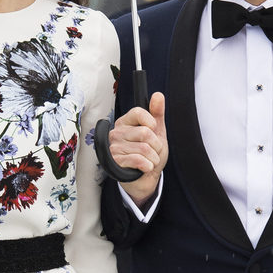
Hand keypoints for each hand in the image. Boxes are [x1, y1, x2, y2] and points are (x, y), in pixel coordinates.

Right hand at [108, 92, 167, 206]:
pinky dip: (148, 166)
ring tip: (150, 161)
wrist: (145, 178)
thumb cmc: (150, 154)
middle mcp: (117, 133)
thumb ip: (157, 114)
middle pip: (145, 132)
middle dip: (156, 146)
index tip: (154, 130)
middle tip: (153, 152)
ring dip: (154, 158)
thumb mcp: (157, 132)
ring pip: (144, 148)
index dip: (151, 122)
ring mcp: (114, 148)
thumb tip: (158, 95)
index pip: (138, 112)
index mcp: (125, 122)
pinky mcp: (115, 162)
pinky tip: (146, 168)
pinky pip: (138, 160)